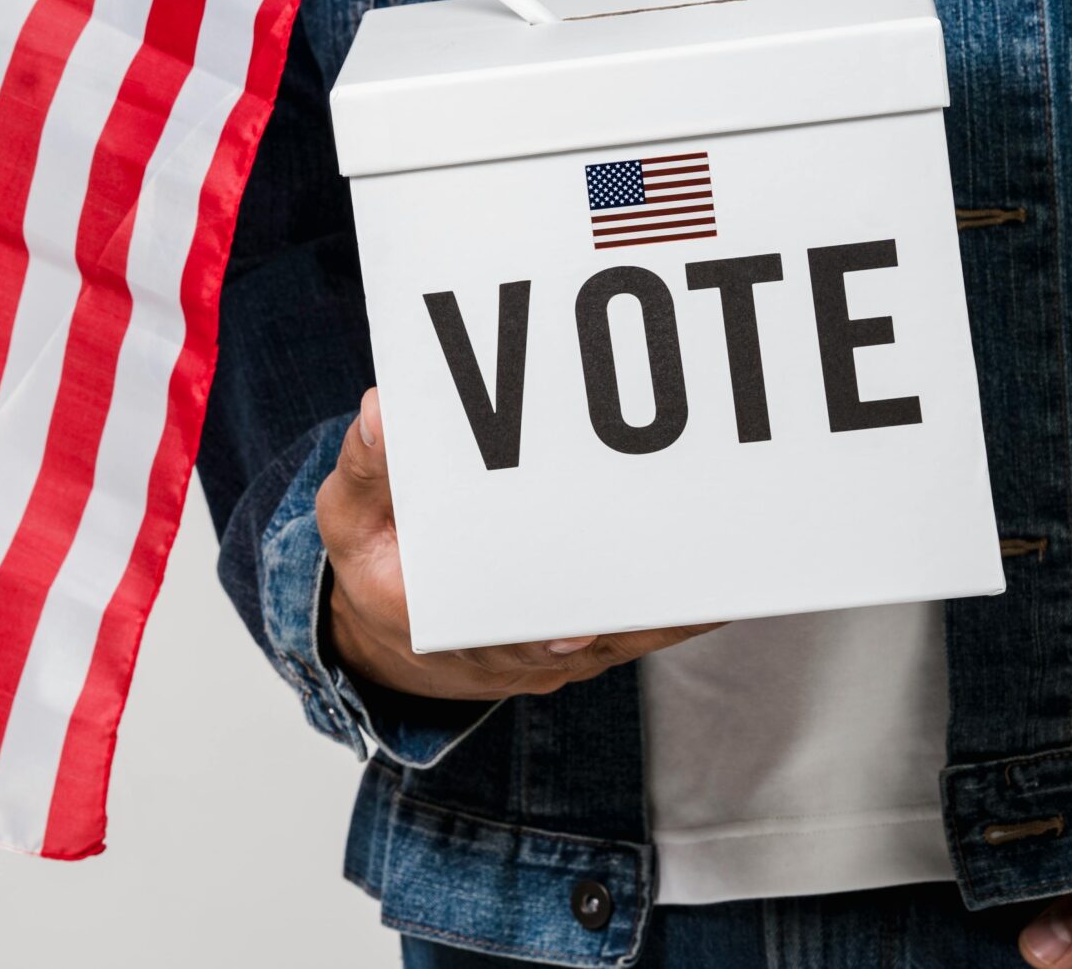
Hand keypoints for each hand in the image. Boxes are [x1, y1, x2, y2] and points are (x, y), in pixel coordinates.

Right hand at [315, 387, 718, 701]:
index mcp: (438, 625)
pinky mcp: (583, 649)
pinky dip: (677, 614)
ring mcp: (550, 657)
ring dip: (667, 610)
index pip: (492, 637)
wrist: (395, 637)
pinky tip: (722, 586)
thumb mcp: (349, 516)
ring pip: (618, 638)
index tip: (573, 630)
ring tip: (719, 569)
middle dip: (623, 612)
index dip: (537, 639)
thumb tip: (381, 413)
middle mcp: (504, 651)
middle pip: (573, 640)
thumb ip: (367, 467)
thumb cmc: (379, 565)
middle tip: (674, 574)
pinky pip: (637, 635)